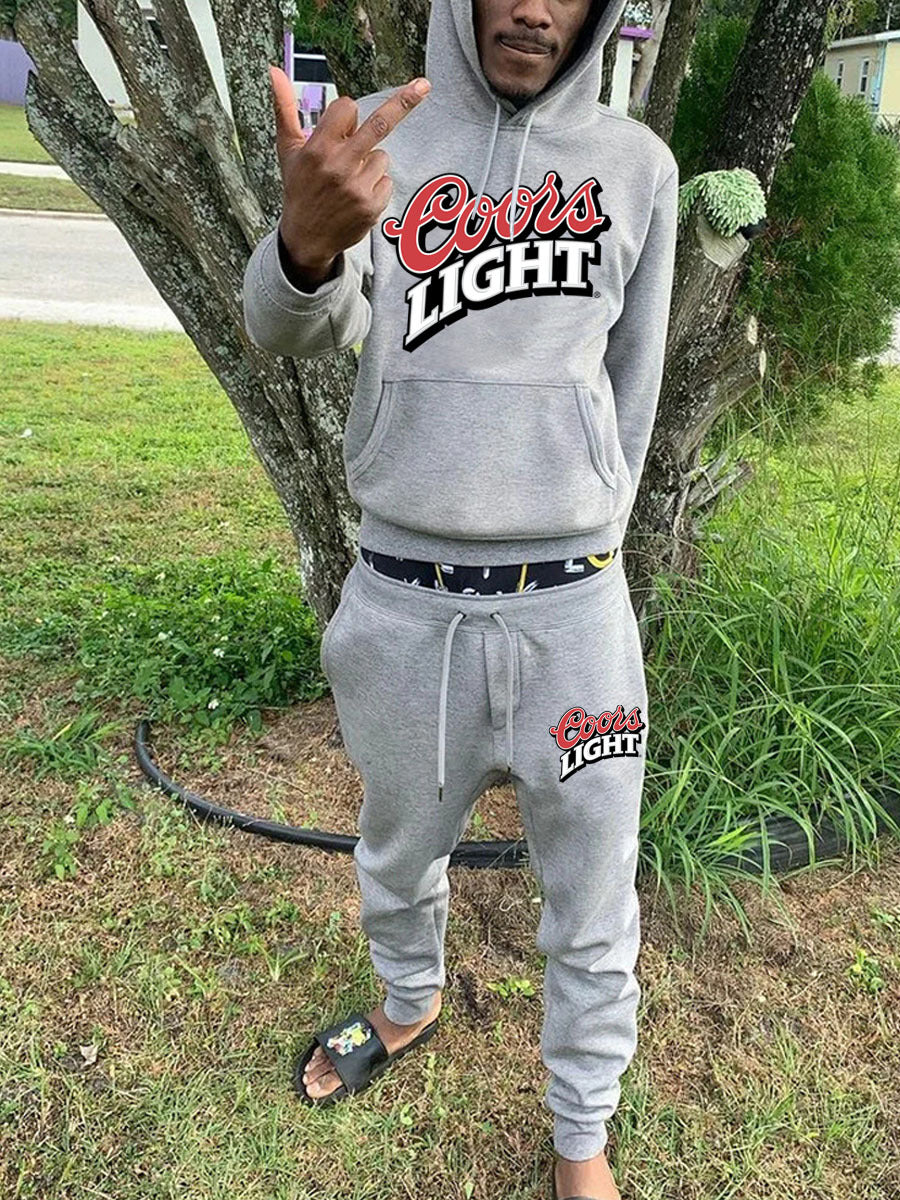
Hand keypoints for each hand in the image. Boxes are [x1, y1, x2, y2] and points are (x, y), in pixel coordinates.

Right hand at [268, 65, 430, 285]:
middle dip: (404, 101)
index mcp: (317, 148)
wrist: (307, 238)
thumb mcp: (288, 150)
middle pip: (379, 124)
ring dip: (370, 163)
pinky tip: (358, 196)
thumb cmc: (299, 188)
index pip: (347, 108)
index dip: (347, 113)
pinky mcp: (371, 206)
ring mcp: (357, 187)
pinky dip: (376, 185)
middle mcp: (338, 166)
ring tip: (349, 180)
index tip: (343, 123)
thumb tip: (274, 70)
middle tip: (424, 85)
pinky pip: (387, 181)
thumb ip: (285, 108)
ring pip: (382, 156)